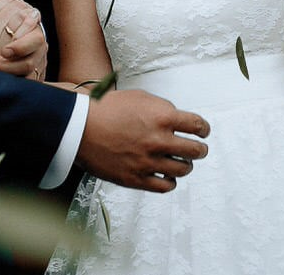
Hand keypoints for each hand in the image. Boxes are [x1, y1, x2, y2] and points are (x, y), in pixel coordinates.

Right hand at [77, 89, 209, 192]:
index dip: (204, 129)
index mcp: (162, 117)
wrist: (79, 127)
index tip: (203, 131)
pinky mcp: (135, 178)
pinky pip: (164, 186)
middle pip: (196, 151)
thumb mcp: (140, 97)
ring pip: (183, 169)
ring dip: (186, 165)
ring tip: (183, 163)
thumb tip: (177, 120)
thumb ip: (162, 108)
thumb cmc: (107, 109)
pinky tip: (168, 176)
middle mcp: (158, 140)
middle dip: (201, 150)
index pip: (197, 125)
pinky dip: (170, 181)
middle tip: (200, 149)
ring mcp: (147, 161)